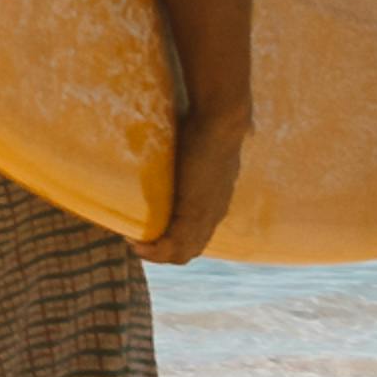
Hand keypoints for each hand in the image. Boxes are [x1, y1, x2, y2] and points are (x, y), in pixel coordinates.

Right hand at [139, 100, 248, 267]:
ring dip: (157, 254)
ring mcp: (206, 215)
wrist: (220, 121)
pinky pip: (173, 245)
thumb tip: (241, 129)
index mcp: (217, 200)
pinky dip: (153, 251)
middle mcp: (215, 213)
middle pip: (193, 248)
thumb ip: (213, 145)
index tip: (152, 230)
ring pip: (184, 252)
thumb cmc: (210, 124)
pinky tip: (135, 244)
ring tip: (135, 246)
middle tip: (138, 242)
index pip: (200, 234)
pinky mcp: (193, 212)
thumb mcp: (208, 144)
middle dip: (164, 252)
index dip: (177, 239)